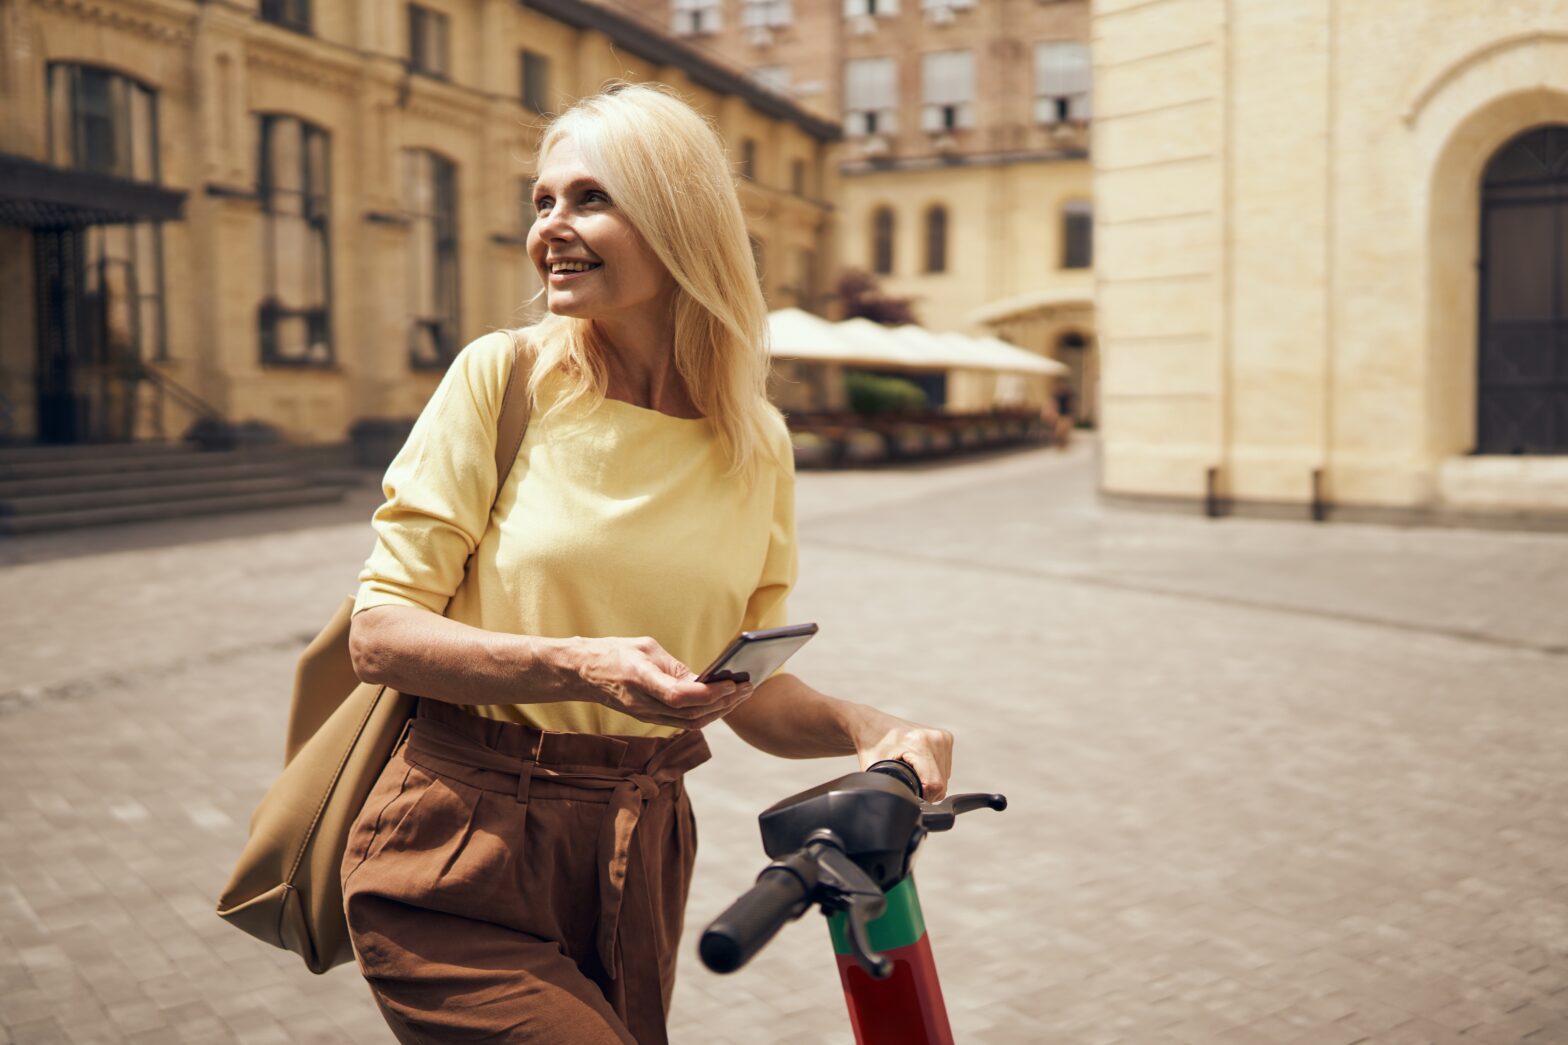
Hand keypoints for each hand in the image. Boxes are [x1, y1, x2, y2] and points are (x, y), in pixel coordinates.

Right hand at [570, 636, 753, 729]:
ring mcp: (647, 716)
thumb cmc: (616, 653)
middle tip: (748, 687)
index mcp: (641, 679)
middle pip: (692, 713)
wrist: (585, 673)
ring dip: (720, 711)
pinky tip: (724, 702)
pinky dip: (707, 714)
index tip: (732, 682)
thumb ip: (675, 666)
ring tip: (742, 695)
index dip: (709, 693)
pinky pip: (684, 722)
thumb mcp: (646, 649)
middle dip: (724, 702)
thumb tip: (705, 680)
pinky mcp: (651, 719)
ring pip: (691, 722)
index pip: (679, 696)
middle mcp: (644, 704)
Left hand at [847, 706, 953, 802]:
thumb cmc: (870, 747)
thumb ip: (887, 790)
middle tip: (904, 779)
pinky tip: (916, 763)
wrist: (872, 725)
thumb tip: (895, 808)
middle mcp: (935, 738)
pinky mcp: (945, 738)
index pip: (935, 785)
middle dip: (924, 789)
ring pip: (945, 777)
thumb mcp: (874, 771)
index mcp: (919, 744)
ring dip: (929, 780)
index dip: (922, 797)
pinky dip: (932, 772)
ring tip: (908, 768)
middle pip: (941, 784)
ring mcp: (942, 737)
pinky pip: (945, 768)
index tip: (907, 792)